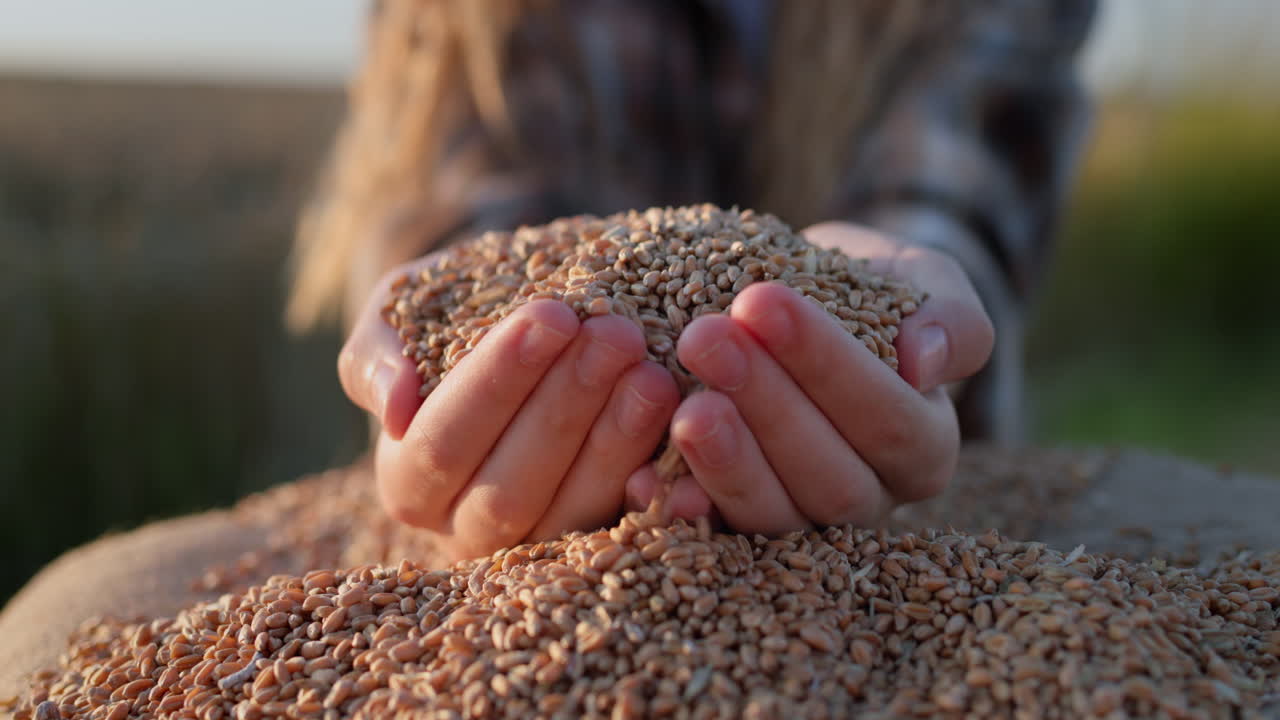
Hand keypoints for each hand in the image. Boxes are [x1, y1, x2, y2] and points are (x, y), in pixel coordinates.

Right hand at [338, 254, 680, 562]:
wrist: (527, 333)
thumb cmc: (452, 317)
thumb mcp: (400, 316)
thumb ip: (377, 354)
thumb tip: (395, 407)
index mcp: (409, 481)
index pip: (444, 441)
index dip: (497, 382)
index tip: (553, 315)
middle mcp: (467, 530)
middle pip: (511, 487)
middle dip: (567, 407)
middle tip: (617, 335)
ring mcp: (540, 546)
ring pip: (572, 513)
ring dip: (617, 444)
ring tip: (654, 375)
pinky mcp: (603, 545)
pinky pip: (632, 532)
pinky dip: (665, 501)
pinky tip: (694, 454)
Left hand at [626, 222, 994, 533]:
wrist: (808, 308)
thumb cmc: (870, 291)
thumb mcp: (921, 281)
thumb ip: (948, 314)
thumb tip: (925, 360)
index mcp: (925, 446)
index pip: (888, 419)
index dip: (826, 365)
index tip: (762, 300)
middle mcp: (870, 498)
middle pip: (828, 476)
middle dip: (764, 406)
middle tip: (704, 338)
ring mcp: (802, 521)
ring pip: (773, 516)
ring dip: (723, 463)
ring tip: (679, 406)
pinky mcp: (740, 529)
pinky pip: (712, 535)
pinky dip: (677, 508)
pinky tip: (640, 474)